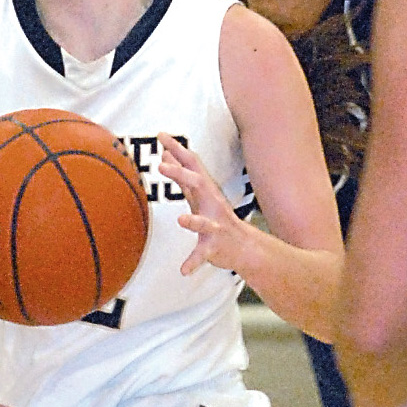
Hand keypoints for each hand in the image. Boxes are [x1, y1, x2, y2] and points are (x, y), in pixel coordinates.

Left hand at [157, 132, 245, 274]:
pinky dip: (193, 262)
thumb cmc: (217, 218)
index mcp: (206, 190)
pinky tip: (183, 271)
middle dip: (180, 173)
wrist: (245, 248)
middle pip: (197, 184)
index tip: (161, 135)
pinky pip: (203, 254)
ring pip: (204, 222)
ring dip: (193, 220)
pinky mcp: (215, 246)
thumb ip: (183, 175)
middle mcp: (212, 204)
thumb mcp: (199, 194)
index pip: (192, 164)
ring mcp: (215, 226)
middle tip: (161, 165)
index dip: (177, 149)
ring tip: (181, 220)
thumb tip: (165, 153)